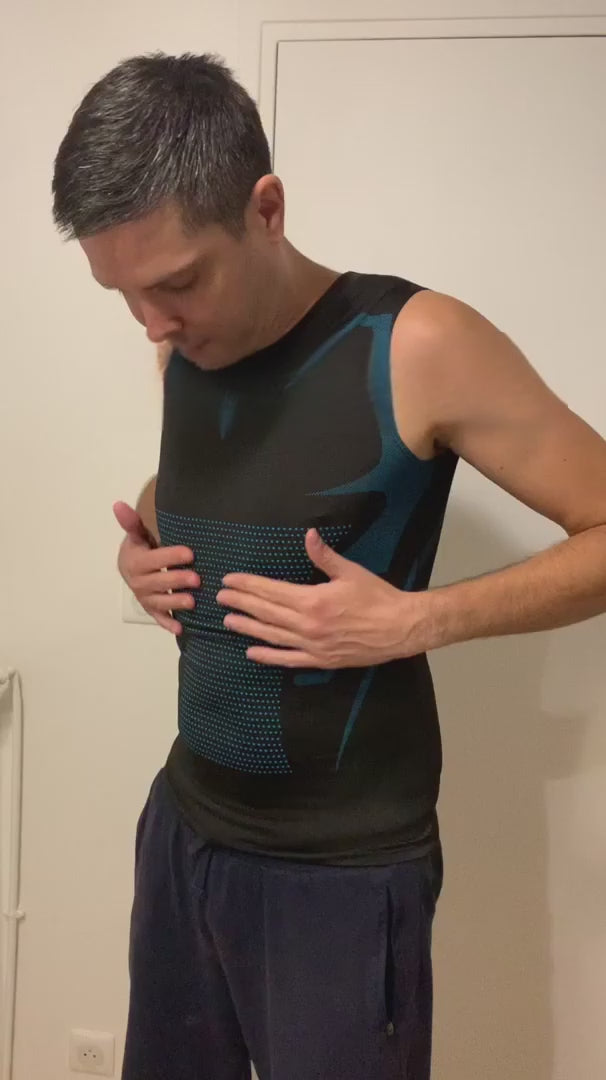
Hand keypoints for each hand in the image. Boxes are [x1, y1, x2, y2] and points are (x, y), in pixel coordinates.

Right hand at [114, 501, 199, 634]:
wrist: (132, 567)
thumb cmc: (141, 548)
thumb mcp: (137, 534)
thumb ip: (131, 523)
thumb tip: (118, 504)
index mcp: (134, 562)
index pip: (152, 559)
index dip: (170, 557)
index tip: (190, 553)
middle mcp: (137, 582)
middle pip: (156, 583)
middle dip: (176, 581)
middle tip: (197, 579)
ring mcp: (144, 598)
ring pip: (158, 602)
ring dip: (174, 603)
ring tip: (193, 602)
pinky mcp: (151, 610)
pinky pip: (158, 618)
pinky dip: (168, 623)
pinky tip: (181, 628)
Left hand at [217, 529, 426, 667]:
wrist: (400, 628)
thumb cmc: (377, 597)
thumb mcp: (350, 571)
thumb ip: (324, 556)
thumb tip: (308, 535)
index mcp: (313, 600)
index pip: (271, 591)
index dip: (248, 586)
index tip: (230, 581)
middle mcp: (308, 625)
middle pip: (266, 613)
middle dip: (242, 603)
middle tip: (221, 598)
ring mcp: (313, 645)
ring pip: (272, 636)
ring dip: (248, 628)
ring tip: (228, 621)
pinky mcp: (321, 660)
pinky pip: (288, 660)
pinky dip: (268, 656)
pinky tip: (252, 652)